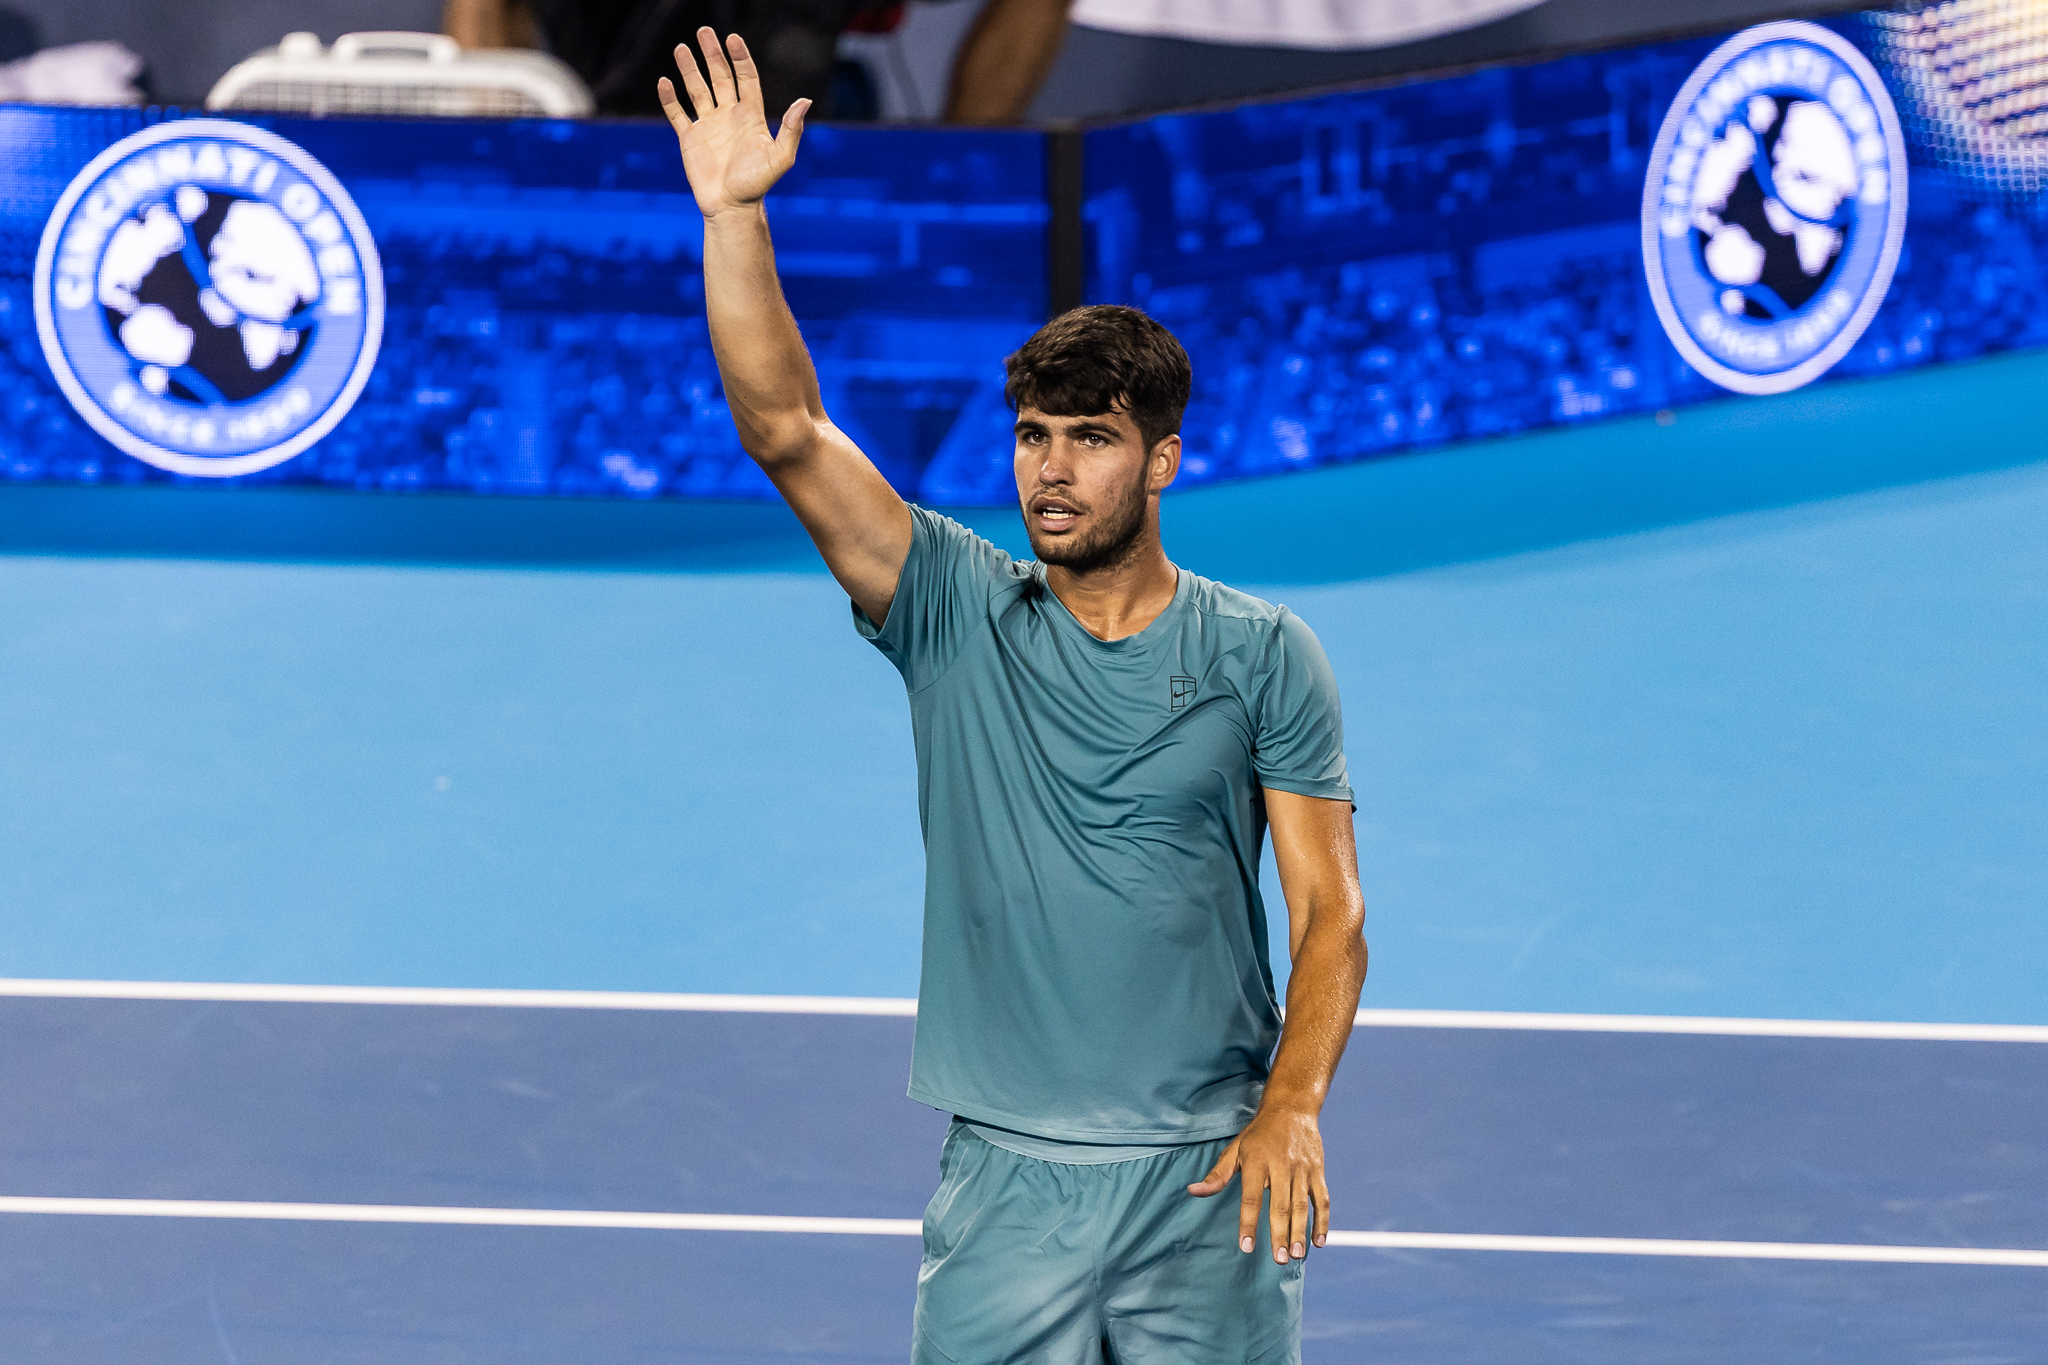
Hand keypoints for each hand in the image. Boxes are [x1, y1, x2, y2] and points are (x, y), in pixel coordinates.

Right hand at [658, 28, 809, 221]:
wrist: (731, 207)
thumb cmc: (757, 184)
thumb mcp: (780, 157)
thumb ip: (792, 129)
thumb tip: (805, 101)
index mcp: (751, 116)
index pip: (746, 78)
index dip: (740, 58)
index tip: (732, 39)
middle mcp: (729, 116)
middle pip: (721, 77)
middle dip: (712, 54)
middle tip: (704, 31)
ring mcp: (709, 126)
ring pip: (697, 90)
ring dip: (690, 69)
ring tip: (681, 48)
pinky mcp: (690, 139)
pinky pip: (678, 114)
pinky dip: (670, 99)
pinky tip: (664, 82)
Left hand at [1187, 1105, 1329, 1263]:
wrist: (1292, 1108)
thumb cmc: (1258, 1134)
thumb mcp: (1235, 1150)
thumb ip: (1217, 1175)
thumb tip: (1193, 1191)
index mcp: (1256, 1163)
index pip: (1250, 1198)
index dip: (1248, 1223)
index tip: (1246, 1246)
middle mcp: (1280, 1166)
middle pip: (1280, 1205)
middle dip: (1279, 1234)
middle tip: (1278, 1259)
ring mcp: (1301, 1169)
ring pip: (1302, 1205)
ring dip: (1300, 1231)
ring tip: (1295, 1255)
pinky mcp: (1317, 1171)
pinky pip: (1322, 1199)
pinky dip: (1322, 1221)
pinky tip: (1318, 1241)